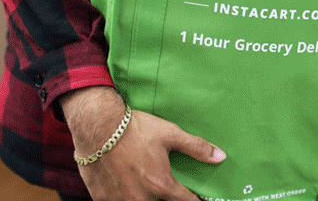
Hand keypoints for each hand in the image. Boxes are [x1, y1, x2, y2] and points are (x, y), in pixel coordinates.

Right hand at [60, 86, 225, 200]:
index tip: (198, 198)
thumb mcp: (170, 134)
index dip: (195, 200)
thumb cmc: (135, 129)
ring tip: (148, 186)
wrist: (97, 126)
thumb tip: (220, 157)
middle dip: (168, 199)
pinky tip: (127, 186)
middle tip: (168, 188)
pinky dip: (125, 197)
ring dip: (148, 198)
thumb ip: (197, 148)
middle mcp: (141, 198)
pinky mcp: (102, 199)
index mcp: (161, 185)